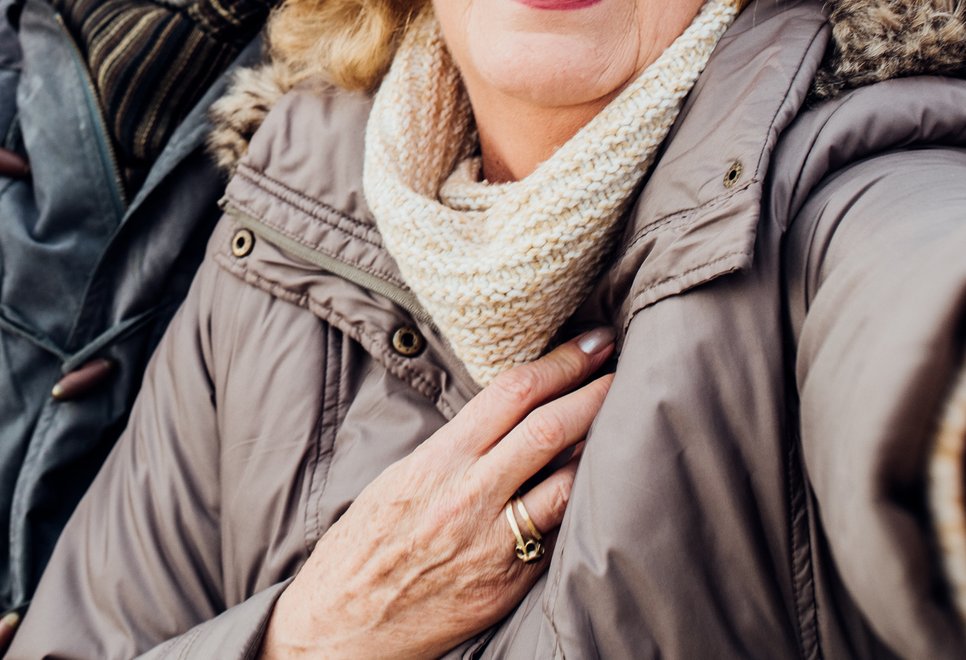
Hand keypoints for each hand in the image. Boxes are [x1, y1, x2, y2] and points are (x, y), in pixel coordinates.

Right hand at [260, 328, 614, 659]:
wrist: (343, 622)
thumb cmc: (366, 544)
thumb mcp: (402, 477)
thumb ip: (456, 447)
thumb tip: (511, 416)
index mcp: (438, 462)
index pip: (511, 394)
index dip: (560, 362)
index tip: (592, 342)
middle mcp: (469, 498)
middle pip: (550, 429)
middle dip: (594, 390)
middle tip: (622, 365)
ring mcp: (494, 544)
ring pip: (568, 484)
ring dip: (600, 448)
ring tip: (621, 423)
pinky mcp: (508, 585)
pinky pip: (557, 536)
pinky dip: (578, 506)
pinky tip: (596, 487)